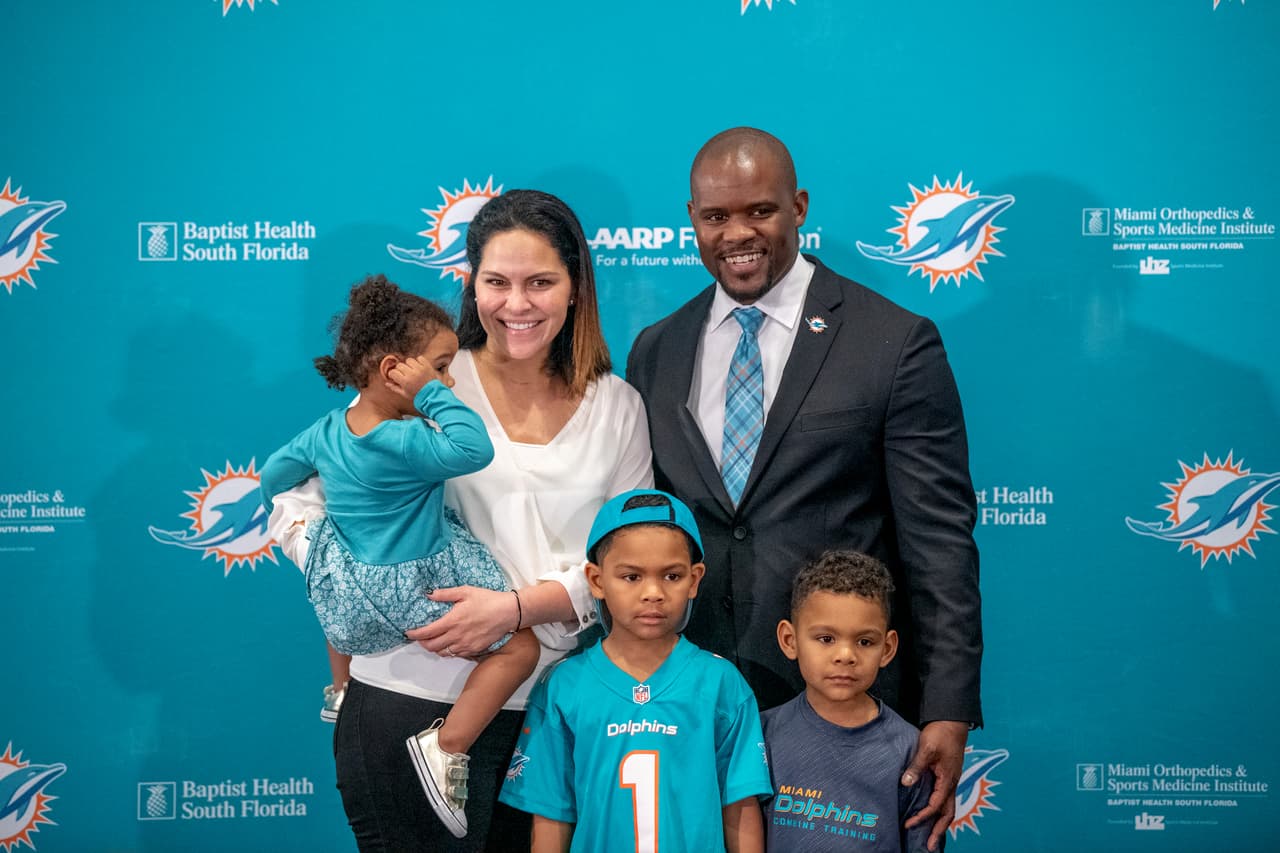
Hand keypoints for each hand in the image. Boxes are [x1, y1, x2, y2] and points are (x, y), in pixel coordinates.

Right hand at [385, 355, 439, 403]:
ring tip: (412, 370)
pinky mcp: (427, 366)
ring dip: (409, 364)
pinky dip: (418, 361)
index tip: (395, 377)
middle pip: (400, 365)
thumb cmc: (418, 395)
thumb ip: (395, 388)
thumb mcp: (405, 394)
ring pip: (409, 360)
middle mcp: (412, 374)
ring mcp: (420, 369)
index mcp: (405, 381)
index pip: (393, 372)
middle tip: (404, 374)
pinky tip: (418, 367)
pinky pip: (420, 358)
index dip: (393, 374)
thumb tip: (386, 383)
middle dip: (400, 369)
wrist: (433, 395)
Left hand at [404, 586, 519, 658]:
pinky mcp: (474, 650)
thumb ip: (445, 594)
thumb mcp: (466, 591)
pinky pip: (456, 654)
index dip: (415, 634)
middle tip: (420, 637)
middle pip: (432, 647)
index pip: (427, 632)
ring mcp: (465, 645)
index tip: (408, 633)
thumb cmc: (488, 600)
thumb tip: (429, 594)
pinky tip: (450, 643)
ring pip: (443, 653)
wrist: (509, 613)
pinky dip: (449, 650)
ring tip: (434, 641)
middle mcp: (457, 636)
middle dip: (422, 643)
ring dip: (435, 648)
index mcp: (452, 621)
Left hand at [902, 720, 967, 850]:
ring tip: (932, 837)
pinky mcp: (947, 776)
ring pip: (948, 807)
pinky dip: (939, 810)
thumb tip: (905, 783)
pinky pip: (945, 798)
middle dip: (938, 830)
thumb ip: (916, 767)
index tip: (909, 823)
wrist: (952, 722)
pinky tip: (931, 814)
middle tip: (930, 846)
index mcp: (948, 779)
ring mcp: (951, 781)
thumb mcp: (926, 749)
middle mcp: (952, 783)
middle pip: (948, 813)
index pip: (935, 805)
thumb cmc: (940, 734)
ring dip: (940, 823)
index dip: (922, 816)